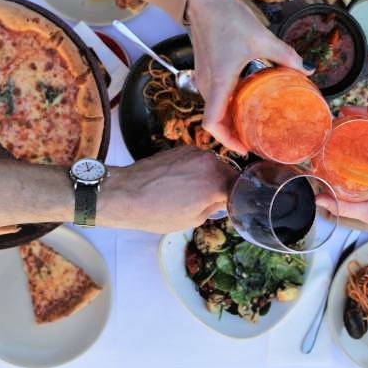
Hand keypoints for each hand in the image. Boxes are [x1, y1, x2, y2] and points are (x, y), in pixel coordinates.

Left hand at [100, 146, 237, 232]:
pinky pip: (198, 159)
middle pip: (229, 172)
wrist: (125, 193)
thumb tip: (223, 200)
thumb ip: (215, 206)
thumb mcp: (194, 219)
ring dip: (210, 176)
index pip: (241, 187)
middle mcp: (210, 161)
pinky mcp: (182, 148)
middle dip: (225, 185)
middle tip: (215, 200)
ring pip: (213, 164)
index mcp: (217, 181)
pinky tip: (182, 181)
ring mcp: (195, 152)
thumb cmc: (157, 212)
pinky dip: (196, 169)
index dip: (240, 196)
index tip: (235, 204)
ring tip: (194, 191)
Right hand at [186, 0, 311, 152]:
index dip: (227, 140)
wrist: (201, 2)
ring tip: (251, 127)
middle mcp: (207, 85)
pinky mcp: (205, 73)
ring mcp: (203, 80)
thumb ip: (286, 55)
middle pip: (215, 122)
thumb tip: (308, 69)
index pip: (213, 123)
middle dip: (232, 136)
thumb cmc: (227, 19)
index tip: (244, 148)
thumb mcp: (261, 37)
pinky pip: (214, 99)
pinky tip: (244, 105)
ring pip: (214, 111)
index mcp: (219, 82)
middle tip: (255, 142)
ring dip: (229, 122)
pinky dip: (226, 108)